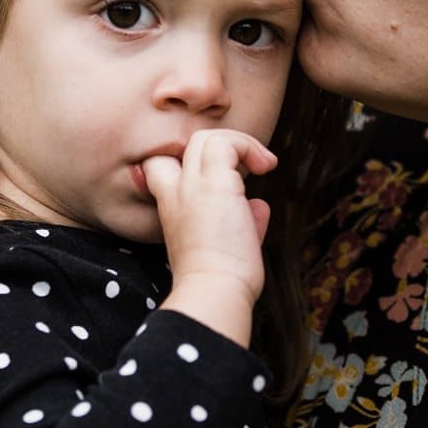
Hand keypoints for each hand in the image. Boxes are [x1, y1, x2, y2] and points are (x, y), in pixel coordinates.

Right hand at [142, 129, 275, 335]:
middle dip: (221, 147)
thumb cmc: (220, 279)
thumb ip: (242, 219)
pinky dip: (249, 147)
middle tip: (250, 170)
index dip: (187, 162)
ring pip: (206, 137)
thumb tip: (258, 206)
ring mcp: (193, 185)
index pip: (160, 166)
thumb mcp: (228, 243)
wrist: (213, 290)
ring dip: (238, 144)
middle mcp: (177, 191)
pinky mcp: (217, 184)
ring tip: (262, 165)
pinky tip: (266, 166)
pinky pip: (228, 144)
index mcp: (171, 207)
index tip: (218, 180)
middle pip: (188, 146)